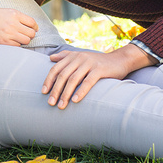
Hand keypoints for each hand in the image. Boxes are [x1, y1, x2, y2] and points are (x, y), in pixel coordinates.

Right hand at [0, 6, 38, 45]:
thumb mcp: (2, 11)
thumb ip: (15, 17)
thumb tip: (27, 25)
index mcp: (14, 13)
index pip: (32, 22)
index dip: (34, 27)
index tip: (33, 29)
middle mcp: (13, 23)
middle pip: (31, 33)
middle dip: (30, 35)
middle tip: (24, 35)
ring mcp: (8, 33)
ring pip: (26, 41)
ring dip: (23, 41)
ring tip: (16, 39)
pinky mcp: (2, 42)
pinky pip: (16, 46)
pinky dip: (15, 45)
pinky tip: (9, 41)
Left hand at [42, 44, 157, 108]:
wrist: (119, 60)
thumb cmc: (98, 62)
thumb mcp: (81, 57)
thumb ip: (66, 56)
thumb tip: (51, 57)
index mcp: (73, 56)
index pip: (56, 68)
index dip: (48, 80)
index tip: (43, 92)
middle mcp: (79, 58)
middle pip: (63, 75)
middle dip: (55, 90)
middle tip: (50, 103)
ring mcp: (89, 63)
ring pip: (73, 79)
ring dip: (66, 94)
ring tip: (61, 105)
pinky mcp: (99, 69)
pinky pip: (88, 81)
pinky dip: (81, 91)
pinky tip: (75, 100)